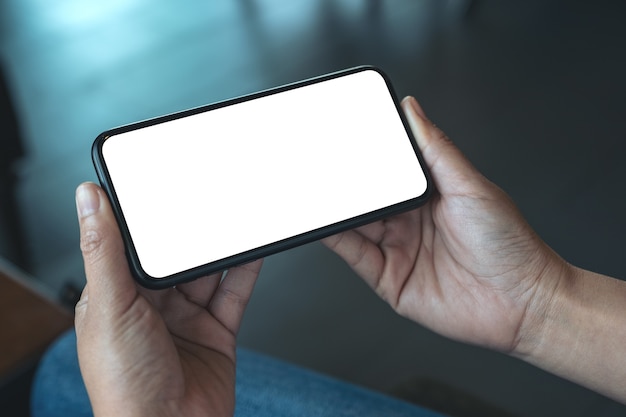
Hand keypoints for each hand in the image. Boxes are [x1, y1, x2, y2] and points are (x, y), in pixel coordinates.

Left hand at [74, 182, 262, 416]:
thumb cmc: (126, 385)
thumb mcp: (110, 307)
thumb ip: (104, 252)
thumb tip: (88, 201)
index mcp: (116, 299)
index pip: (131, 247)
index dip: (144, 219)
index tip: (157, 188)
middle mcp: (152, 308)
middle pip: (174, 257)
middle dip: (188, 231)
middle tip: (203, 197)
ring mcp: (186, 320)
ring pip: (206, 272)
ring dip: (219, 246)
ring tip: (232, 215)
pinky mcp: (216, 331)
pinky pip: (234, 292)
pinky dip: (246, 270)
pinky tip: (252, 248)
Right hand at [323, 97, 566, 353]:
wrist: (522, 301)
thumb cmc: (509, 243)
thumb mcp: (470, 185)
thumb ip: (435, 148)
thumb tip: (412, 108)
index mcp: (428, 195)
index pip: (386, 170)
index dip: (364, 156)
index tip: (341, 139)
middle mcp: (409, 221)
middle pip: (366, 197)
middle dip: (342, 183)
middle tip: (319, 164)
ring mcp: (398, 249)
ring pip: (355, 225)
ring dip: (335, 209)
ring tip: (313, 190)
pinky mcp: (389, 279)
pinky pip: (355, 255)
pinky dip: (335, 239)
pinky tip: (324, 223)